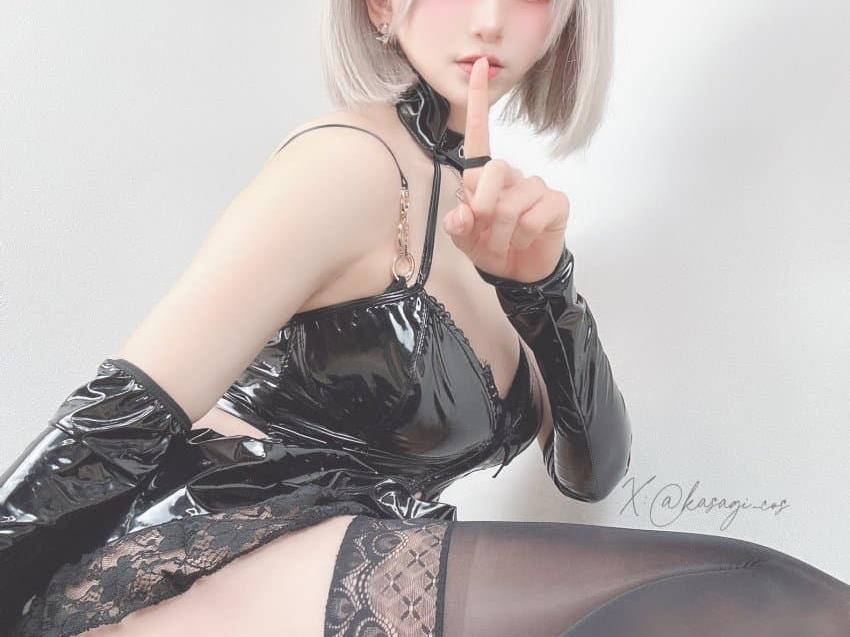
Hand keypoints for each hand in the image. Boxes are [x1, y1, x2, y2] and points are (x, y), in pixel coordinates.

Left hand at [443, 56, 569, 283]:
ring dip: (502, 233)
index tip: (479, 67)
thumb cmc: (491, 248)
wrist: (520, 274)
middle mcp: (512, 175)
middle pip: (495, 171)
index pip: (480, 134)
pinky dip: (524, 235)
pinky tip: (526, 240)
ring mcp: (536, 186)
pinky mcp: (556, 201)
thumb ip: (458, 225)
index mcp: (486, 177)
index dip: (479, 101)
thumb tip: (462, 215)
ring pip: (513, 202)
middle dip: (484, 209)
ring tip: (506, 244)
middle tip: (485, 235)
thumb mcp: (465, 239)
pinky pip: (534, 216)